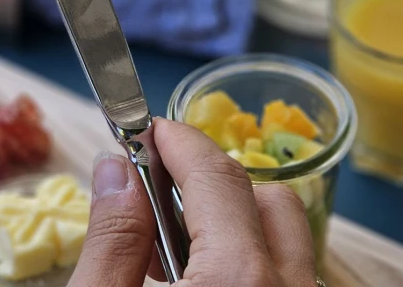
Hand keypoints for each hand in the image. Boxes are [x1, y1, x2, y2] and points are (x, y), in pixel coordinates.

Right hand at [70, 118, 317, 286]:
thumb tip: (117, 172)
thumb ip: (114, 242)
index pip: (216, 177)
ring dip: (239, 231)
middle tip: (156, 194)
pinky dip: (252, 273)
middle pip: (270, 203)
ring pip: (289, 248)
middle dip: (215, 184)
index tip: (146, 130)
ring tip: (175, 255)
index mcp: (239, 280)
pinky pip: (288, 283)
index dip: (178, 143)